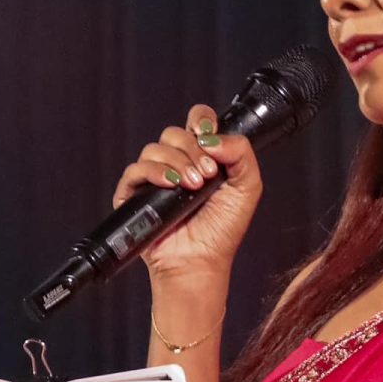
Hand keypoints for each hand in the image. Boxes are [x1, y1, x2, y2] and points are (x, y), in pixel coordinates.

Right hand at [110, 103, 261, 278]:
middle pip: (174, 133)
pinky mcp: (134, 194)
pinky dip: (154, 173)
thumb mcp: (247, 186)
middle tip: (208, 175)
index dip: (201, 121)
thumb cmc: (222, 230)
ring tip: (192, 186)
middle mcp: (177, 163)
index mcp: (202, 157)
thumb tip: (212, 136)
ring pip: (154, 148)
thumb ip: (241, 152)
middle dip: (193, 150)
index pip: (196, 121)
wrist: (201, 260)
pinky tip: (171, 185)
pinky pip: (135, 169)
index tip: (209, 136)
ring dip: (177, 163)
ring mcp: (154, 178)